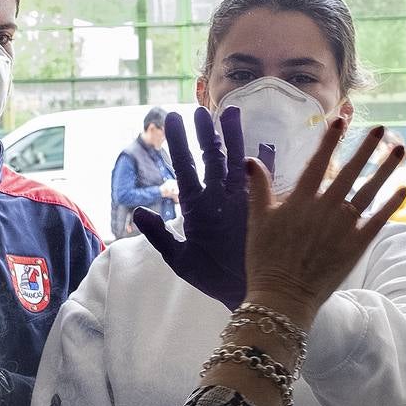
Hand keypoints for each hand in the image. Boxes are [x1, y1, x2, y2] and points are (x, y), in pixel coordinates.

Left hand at [133, 107, 275, 309]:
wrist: (244, 294)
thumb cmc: (212, 277)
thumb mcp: (180, 258)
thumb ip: (160, 235)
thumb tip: (138, 212)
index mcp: (196, 206)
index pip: (184, 167)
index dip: (178, 143)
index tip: (172, 119)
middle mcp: (218, 198)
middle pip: (211, 158)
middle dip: (206, 134)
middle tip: (200, 110)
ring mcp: (242, 200)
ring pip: (236, 161)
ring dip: (234, 138)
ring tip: (230, 113)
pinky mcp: (264, 209)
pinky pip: (266, 180)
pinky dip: (267, 163)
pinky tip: (266, 145)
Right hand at [243, 121, 405, 327]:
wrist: (283, 295)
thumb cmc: (264, 258)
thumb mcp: (257, 221)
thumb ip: (258, 189)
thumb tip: (251, 161)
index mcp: (300, 200)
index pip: (318, 163)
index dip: (330, 140)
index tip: (340, 120)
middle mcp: (326, 208)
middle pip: (350, 172)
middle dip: (366, 148)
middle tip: (380, 129)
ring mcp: (344, 225)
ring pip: (370, 190)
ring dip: (386, 168)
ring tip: (400, 150)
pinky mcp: (357, 244)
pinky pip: (379, 218)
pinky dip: (391, 203)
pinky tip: (402, 188)